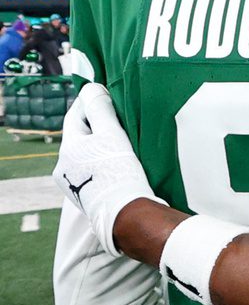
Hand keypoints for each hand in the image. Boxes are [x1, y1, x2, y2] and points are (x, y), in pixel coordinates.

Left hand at [53, 83, 160, 254]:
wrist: (127, 215)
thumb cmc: (119, 172)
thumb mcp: (111, 134)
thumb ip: (100, 108)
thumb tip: (92, 89)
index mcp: (67, 149)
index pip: (75, 116)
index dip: (89, 103)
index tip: (104, 95)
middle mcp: (64, 167)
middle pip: (80, 137)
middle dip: (96, 126)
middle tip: (116, 117)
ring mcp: (74, 184)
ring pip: (86, 155)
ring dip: (99, 146)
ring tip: (118, 141)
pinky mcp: (86, 197)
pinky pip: (92, 172)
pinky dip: (101, 163)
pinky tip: (116, 164)